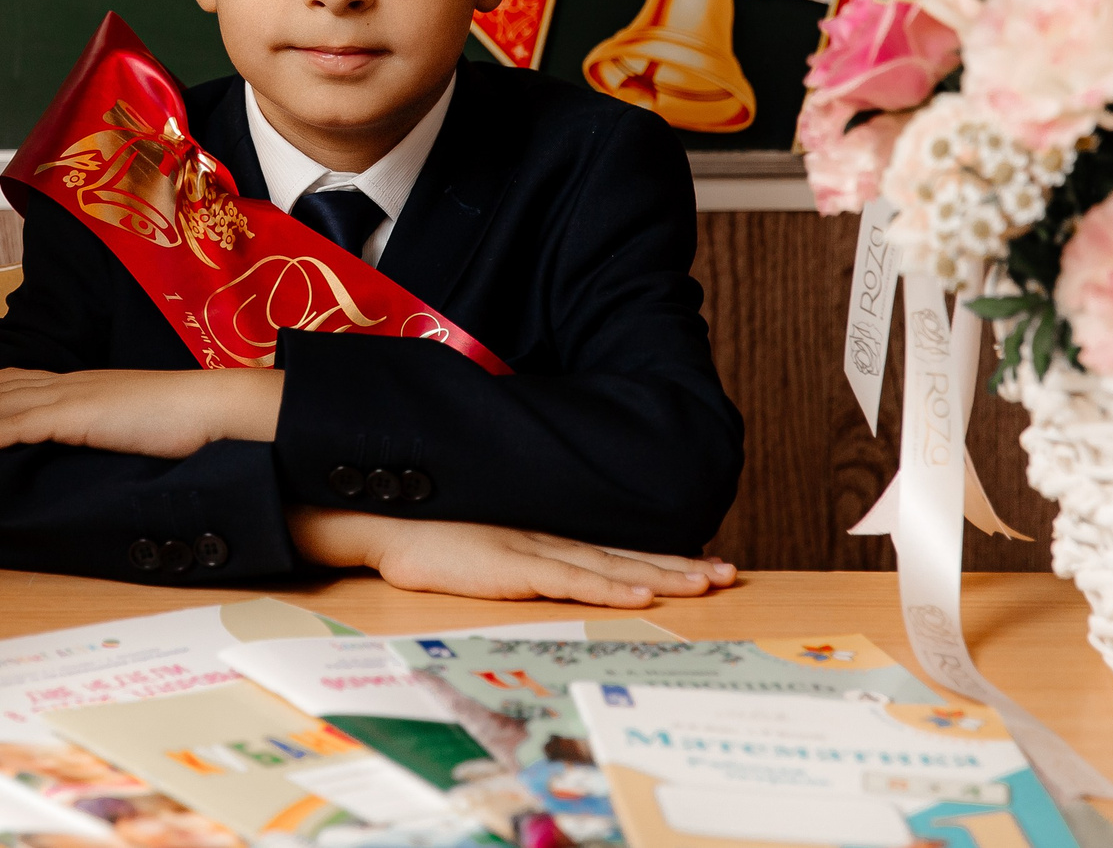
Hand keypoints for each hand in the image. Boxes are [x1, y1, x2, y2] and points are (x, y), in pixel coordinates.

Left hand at [0, 367, 284, 458]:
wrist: (211, 407)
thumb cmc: (186, 418)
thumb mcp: (137, 419)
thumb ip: (110, 425)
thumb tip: (99, 437)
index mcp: (84, 384)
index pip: (21, 381)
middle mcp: (70, 385)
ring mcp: (72, 399)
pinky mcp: (77, 419)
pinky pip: (19, 429)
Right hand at [287, 507, 737, 607]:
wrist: (384, 518)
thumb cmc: (424, 535)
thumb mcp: (481, 550)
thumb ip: (515, 558)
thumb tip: (539, 571)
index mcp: (542, 538)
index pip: (613, 550)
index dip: (660, 557)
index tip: (702, 563)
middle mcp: (548, 541)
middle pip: (627, 556)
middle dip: (681, 566)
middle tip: (727, 573)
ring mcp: (534, 551)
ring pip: (613, 567)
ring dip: (664, 575)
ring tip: (708, 582)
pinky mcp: (514, 567)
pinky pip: (573, 581)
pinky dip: (612, 588)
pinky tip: (644, 594)